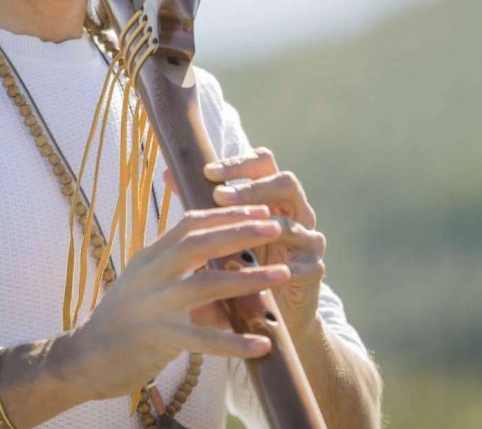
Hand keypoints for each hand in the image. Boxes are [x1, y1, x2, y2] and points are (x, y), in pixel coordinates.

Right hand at [63, 205, 291, 400]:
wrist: (84, 358)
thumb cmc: (120, 320)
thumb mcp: (146, 284)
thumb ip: (178, 270)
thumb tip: (222, 260)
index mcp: (149, 257)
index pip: (189, 225)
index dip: (225, 216)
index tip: (257, 211)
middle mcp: (151, 275)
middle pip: (200, 244)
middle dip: (240, 232)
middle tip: (274, 227)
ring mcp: (154, 306)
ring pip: (206, 285)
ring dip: (248, 279)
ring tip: (281, 275)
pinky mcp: (159, 339)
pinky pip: (204, 340)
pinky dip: (235, 342)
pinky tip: (261, 344)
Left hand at [167, 147, 326, 338]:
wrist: (267, 318)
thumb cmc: (241, 267)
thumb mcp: (220, 233)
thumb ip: (201, 203)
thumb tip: (167, 172)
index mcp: (274, 198)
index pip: (264, 164)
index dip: (239, 164)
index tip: (208, 172)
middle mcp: (297, 213)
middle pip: (286, 183)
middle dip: (252, 188)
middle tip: (220, 195)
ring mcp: (309, 241)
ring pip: (292, 224)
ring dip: (261, 228)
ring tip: (235, 233)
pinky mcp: (314, 271)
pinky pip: (300, 265)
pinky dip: (273, 270)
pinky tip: (251, 272)